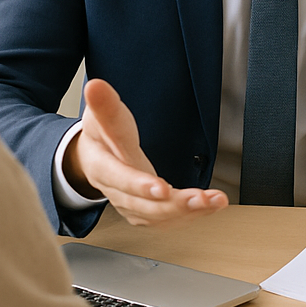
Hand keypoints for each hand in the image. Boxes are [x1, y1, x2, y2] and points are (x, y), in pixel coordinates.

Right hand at [62, 78, 227, 225]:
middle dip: (174, 205)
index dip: (140, 185)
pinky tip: (210, 207)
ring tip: (215, 201)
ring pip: (159, 216)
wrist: (90, 160)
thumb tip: (96, 87)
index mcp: (103, 168)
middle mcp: (117, 193)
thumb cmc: (98, 136)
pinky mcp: (145, 212)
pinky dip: (191, 216)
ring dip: (189, 212)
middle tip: (201, 199)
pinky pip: (167, 220)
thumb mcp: (100, 116)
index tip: (161, 188)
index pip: (120, 178)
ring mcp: (131, 206)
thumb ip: (104, 105)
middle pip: (144, 205)